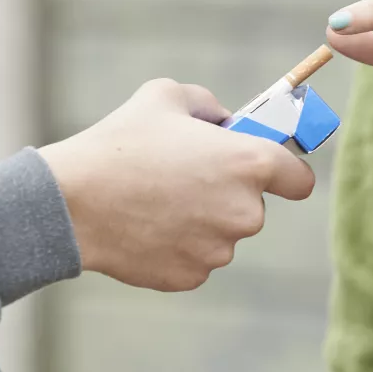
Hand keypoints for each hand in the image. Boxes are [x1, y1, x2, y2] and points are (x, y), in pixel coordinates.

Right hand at [40, 79, 314, 291]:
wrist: (72, 201)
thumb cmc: (120, 143)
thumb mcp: (166, 95)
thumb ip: (208, 105)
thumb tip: (223, 121)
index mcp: (249, 164)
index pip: (300, 179)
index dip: (285, 171)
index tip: (266, 168)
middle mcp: (244, 213)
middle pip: (254, 206)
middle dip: (228, 192)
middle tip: (185, 175)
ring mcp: (218, 250)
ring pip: (222, 233)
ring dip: (202, 220)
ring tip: (156, 198)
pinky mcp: (190, 276)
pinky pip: (195, 258)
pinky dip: (178, 244)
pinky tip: (146, 225)